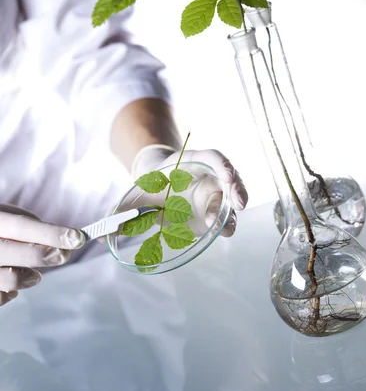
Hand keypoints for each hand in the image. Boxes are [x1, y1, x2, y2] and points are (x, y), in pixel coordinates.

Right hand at [0, 205, 85, 306]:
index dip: (53, 233)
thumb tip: (57, 237)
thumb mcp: (2, 214)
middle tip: (64, 254)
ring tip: (35, 275)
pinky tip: (12, 285)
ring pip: (12, 280)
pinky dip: (10, 293)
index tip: (78, 237)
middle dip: (49, 255)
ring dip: (30, 277)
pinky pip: (0, 298)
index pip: (23, 227)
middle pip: (22, 254)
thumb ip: (24, 223)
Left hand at [132, 146, 247, 236]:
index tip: (227, 174)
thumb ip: (121, 211)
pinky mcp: (214, 211)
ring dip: (232, 212)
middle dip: (237, 189)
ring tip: (226, 228)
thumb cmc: (149, 186)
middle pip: (229, 177)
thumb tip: (100, 233)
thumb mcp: (136, 194)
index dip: (222, 164)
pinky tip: (224, 232)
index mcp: (191, 161)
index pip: (212, 156)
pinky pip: (225, 216)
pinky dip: (226, 224)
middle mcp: (208, 175)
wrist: (157, 190)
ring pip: (231, 199)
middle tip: (239, 205)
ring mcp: (214, 193)